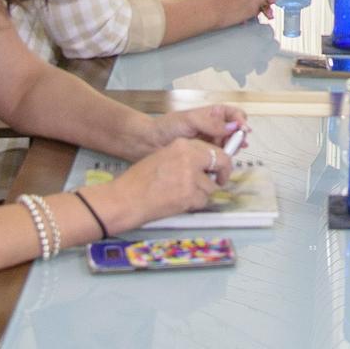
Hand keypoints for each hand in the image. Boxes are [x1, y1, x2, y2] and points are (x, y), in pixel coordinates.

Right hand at [108, 136, 233, 227]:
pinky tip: (180, 202)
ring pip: (212, 186)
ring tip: (183, 194)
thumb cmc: (139, 180)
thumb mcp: (163, 156)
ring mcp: (191, 177)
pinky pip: (203, 200)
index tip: (219, 166)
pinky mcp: (190, 195)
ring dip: (203, 192)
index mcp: (182, 144)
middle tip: (220, 180)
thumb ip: (185, 157)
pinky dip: (195, 204)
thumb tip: (205, 164)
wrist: (126, 198)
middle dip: (223, 172)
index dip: (218, 159)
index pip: (212, 149)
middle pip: (222, 161)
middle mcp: (190, 157)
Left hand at [146, 103, 250, 150]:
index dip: (241, 120)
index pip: (234, 114)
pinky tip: (222, 161)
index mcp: (212, 114)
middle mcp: (214, 127)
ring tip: (229, 153)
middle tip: (239, 145)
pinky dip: (223, 159)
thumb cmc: (168, 126)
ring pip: (229, 145)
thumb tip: (233, 126)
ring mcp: (210, 142)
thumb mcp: (190, 120)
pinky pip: (219, 156)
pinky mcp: (205, 155)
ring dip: (232, 149)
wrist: (150, 143)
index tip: (242, 129)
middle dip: (239, 137)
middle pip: (235, 131)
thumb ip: (211, 123)